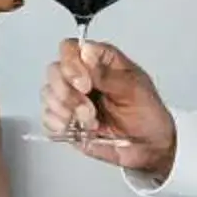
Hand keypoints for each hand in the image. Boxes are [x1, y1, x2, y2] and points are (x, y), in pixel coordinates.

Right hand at [40, 38, 175, 173]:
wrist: (149, 147)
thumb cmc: (148, 114)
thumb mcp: (135, 90)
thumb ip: (107, 74)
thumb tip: (87, 53)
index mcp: (100, 61)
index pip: (70, 49)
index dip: (71, 65)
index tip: (85, 85)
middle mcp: (82, 76)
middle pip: (54, 71)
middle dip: (67, 93)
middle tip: (88, 109)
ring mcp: (72, 98)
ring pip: (48, 94)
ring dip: (67, 111)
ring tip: (91, 122)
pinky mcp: (66, 120)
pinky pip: (47, 118)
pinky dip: (59, 125)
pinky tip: (77, 129)